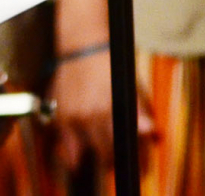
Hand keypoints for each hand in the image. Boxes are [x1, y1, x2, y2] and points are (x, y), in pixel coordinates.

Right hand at [47, 0, 152, 170]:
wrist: (82, 46)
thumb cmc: (110, 67)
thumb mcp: (131, 88)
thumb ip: (139, 113)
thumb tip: (150, 133)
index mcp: (107, 113)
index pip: (116, 151)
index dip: (124, 158)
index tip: (127, 159)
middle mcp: (86, 117)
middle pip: (100, 153)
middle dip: (108, 156)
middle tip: (113, 151)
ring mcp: (68, 115)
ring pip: (78, 151)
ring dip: (88, 151)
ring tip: (95, 145)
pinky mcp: (55, 111)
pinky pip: (61, 139)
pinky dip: (68, 143)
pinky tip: (77, 137)